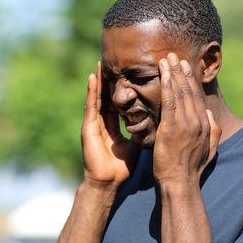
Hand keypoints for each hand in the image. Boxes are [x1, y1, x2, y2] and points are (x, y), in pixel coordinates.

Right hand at [81, 62, 139, 188]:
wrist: (107, 182)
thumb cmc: (120, 167)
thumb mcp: (134, 144)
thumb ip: (141, 131)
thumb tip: (154, 121)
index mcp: (113, 124)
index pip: (120, 101)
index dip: (125, 87)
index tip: (132, 72)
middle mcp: (102, 121)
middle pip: (107, 95)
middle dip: (111, 79)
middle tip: (115, 60)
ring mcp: (93, 122)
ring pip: (98, 96)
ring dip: (100, 79)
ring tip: (102, 61)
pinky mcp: (88, 127)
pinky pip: (91, 105)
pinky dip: (92, 91)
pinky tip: (93, 77)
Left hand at [153, 53, 220, 184]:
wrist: (180, 183)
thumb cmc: (191, 170)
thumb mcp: (209, 150)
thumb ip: (212, 132)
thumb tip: (209, 115)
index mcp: (205, 125)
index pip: (197, 97)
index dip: (190, 79)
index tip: (185, 66)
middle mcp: (198, 121)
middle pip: (189, 90)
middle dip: (182, 71)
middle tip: (174, 55)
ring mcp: (185, 124)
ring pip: (179, 92)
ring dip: (173, 73)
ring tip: (167, 59)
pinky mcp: (171, 128)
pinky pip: (169, 102)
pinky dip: (167, 85)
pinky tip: (163, 73)